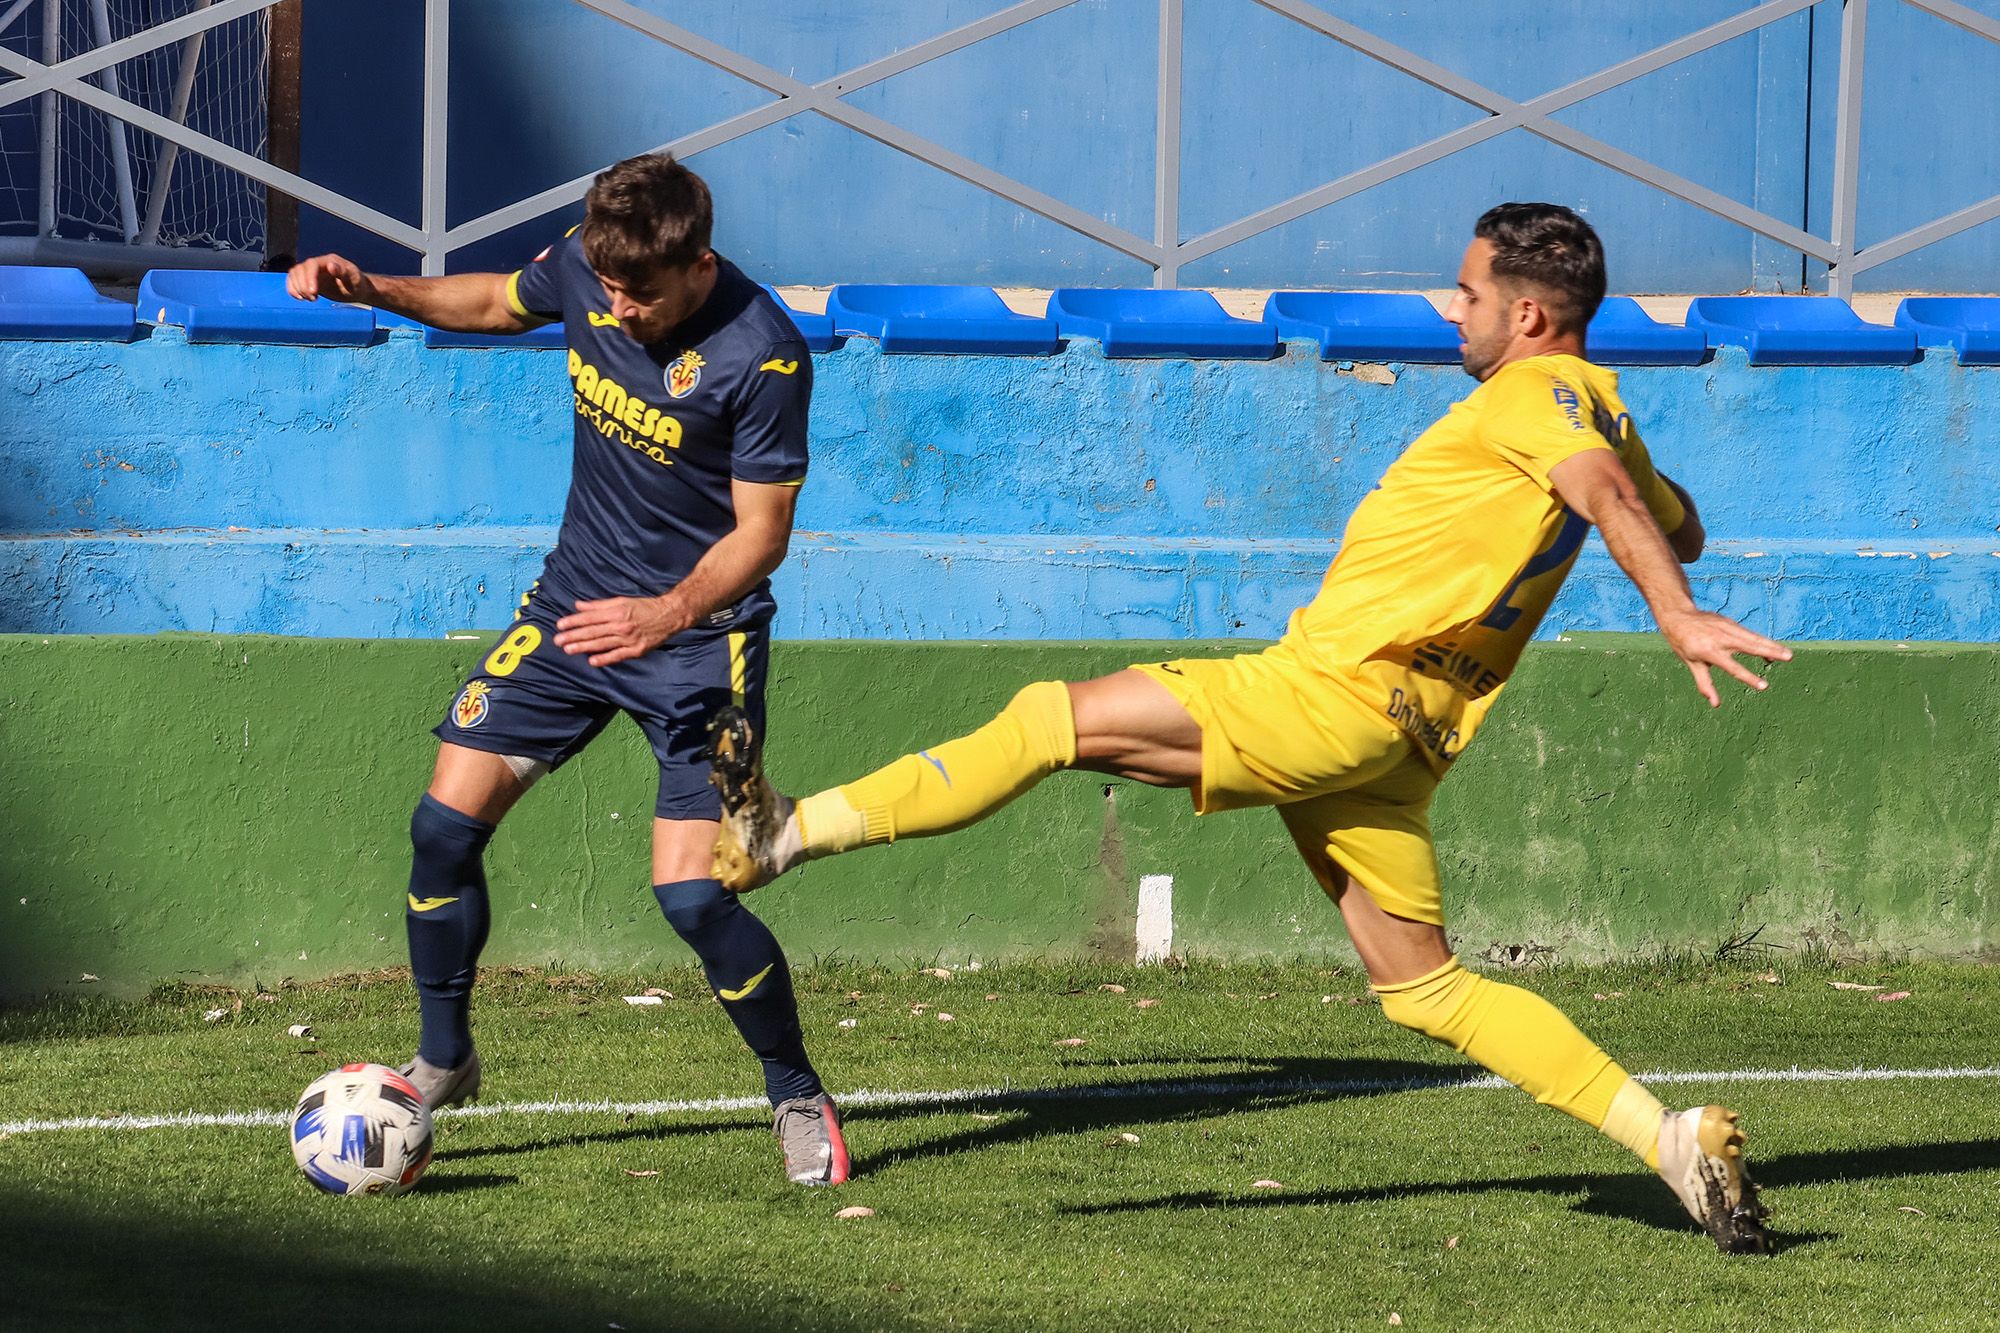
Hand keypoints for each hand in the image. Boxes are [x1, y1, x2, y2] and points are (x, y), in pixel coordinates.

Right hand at [286, 254, 373, 304]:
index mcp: (329, 260)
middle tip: (313, 299)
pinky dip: (293, 289)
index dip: (309, 278)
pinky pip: (293, 280)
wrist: (357, 290)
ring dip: (298, 288)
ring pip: (294, 274)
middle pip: (300, 269)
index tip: (313, 293)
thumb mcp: (354, 279)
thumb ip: (343, 272)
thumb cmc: (358, 284)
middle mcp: (318, 264)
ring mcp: (312, 271)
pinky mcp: (308, 279)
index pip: (312, 264)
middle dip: (303, 286)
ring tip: (311, 299)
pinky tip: (301, 298)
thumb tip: (330, 265)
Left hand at [554, 596, 683, 666]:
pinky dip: (605, 659)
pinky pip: (618, 655)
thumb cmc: (644, 606)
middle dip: (574, 636)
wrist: (669, 616)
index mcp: (617, 611)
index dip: (574, 621)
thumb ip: (599, 605)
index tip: (560, 625)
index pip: (591, 617)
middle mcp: (621, 625)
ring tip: (568, 649)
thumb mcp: (622, 600)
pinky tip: (592, 661)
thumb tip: (578, 605)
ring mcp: (629, 639)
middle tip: (558, 640)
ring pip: (602, 644)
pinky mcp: (637, 650)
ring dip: (584, 647)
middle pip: (593, 631)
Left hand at [1657, 608, 1791, 707]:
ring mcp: (1727, 629)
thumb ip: (1705, 683)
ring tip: (1788, 654)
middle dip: (1769, 651)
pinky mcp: (1730, 623)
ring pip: (1753, 638)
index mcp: (1709, 652)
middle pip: (1749, 647)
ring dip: (1771, 645)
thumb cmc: (1683, 643)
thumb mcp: (1691, 664)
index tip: (1764, 686)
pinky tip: (1773, 648)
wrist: (1679, 616)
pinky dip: (1762, 641)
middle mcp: (1721, 639)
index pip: (1732, 667)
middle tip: (1788, 657)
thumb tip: (1715, 704)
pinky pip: (1749, 633)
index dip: (1748, 678)